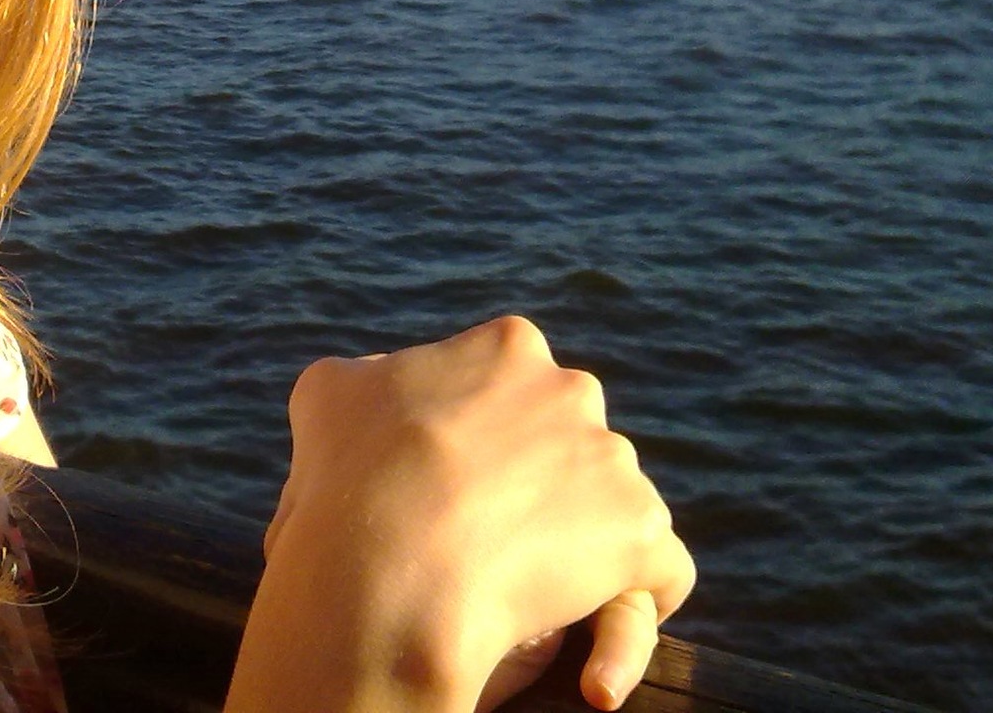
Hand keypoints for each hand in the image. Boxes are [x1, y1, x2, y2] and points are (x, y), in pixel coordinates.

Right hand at [240, 316, 692, 712]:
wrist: (390, 560)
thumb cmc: (348, 478)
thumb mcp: (333, 393)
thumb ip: (373, 383)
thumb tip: (374, 389)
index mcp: (506, 349)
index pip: (515, 383)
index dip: (485, 436)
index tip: (455, 481)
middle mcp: (572, 390)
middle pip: (569, 439)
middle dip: (541, 482)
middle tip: (489, 536)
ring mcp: (614, 460)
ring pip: (611, 504)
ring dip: (581, 542)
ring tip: (529, 590)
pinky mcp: (640, 531)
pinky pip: (659, 570)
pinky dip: (636, 605)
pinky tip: (597, 644)